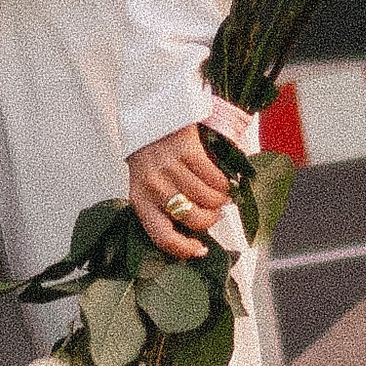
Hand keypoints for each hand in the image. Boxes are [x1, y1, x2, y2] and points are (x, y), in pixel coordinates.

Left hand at [127, 124, 232, 260]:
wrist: (150, 115)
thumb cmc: (151, 155)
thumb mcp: (148, 185)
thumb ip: (164, 207)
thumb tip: (194, 234)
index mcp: (140, 200)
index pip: (162, 237)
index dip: (185, 249)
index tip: (201, 250)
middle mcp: (153, 186)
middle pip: (192, 219)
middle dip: (211, 219)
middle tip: (215, 212)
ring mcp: (170, 168)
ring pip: (208, 199)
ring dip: (220, 200)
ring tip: (219, 194)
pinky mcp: (186, 150)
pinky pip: (215, 178)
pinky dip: (224, 183)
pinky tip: (222, 181)